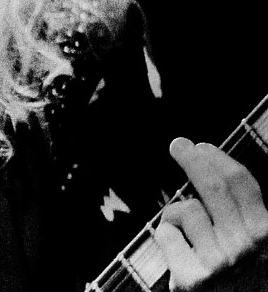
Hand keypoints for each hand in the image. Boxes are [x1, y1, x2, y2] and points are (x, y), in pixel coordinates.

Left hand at [154, 137, 267, 290]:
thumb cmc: (246, 276)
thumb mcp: (258, 243)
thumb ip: (244, 214)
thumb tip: (216, 170)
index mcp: (266, 233)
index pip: (241, 183)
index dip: (219, 159)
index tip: (202, 146)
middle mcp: (245, 246)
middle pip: (212, 187)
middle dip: (193, 160)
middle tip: (178, 145)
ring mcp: (218, 262)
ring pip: (184, 210)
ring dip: (177, 213)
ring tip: (189, 234)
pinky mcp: (192, 279)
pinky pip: (165, 234)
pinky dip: (167, 236)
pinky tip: (179, 250)